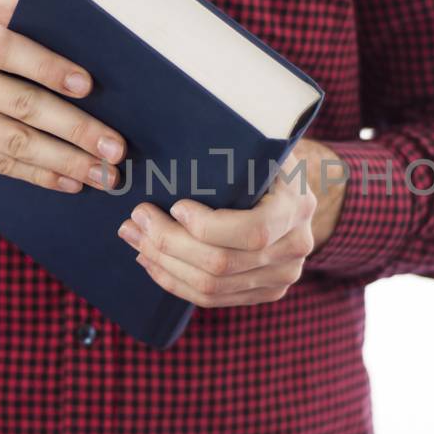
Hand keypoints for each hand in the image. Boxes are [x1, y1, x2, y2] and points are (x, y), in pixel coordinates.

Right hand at [0, 0, 124, 191]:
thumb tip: (83, 8)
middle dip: (76, 129)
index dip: (48, 67)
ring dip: (66, 162)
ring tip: (105, 175)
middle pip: (22, 105)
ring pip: (16, 143)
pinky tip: (71, 182)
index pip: (9, 49)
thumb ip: (24, 10)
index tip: (88, 86)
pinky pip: (1, 164)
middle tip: (116, 148)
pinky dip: (41, 176)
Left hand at [117, 149, 330, 306]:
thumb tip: (179, 133)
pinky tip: (151, 261)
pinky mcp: (264, 293)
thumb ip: (235, 150)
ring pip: (211, 287)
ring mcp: (281, 277)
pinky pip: (212, 299)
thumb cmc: (265, 162)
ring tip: (135, 238)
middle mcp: (295, 248)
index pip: (253, 232)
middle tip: (136, 218)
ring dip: (163, 263)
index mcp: (298, 207)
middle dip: (169, 243)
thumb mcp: (260, 148)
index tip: (174, 206)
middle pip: (222, 264)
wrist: (293, 193)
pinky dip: (174, 281)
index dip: (207, 227)